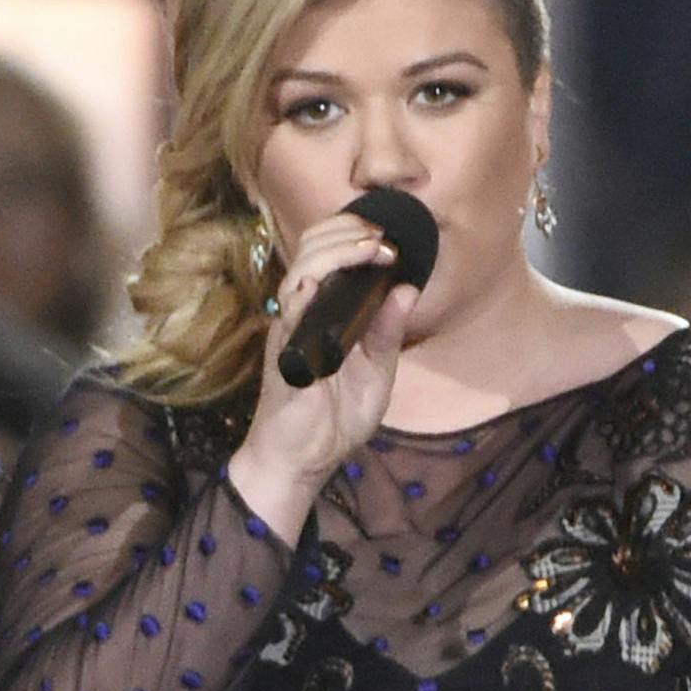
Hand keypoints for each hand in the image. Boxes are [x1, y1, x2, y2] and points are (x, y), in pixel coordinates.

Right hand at [229, 213, 417, 537]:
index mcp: (325, 312)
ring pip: (301, 269)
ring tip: (369, 249)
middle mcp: (303, 312)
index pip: (329, 253)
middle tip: (381, 237)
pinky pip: (290, 309)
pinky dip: (308, 288)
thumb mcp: (377, 371)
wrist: (304, 460)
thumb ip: (388, 331)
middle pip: (312, 248)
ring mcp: (290, 328)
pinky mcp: (283, 350)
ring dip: (336, 251)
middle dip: (346, 231)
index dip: (354, 234)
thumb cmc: (334, 419)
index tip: (389, 239)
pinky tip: (327, 279)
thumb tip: (407, 289)